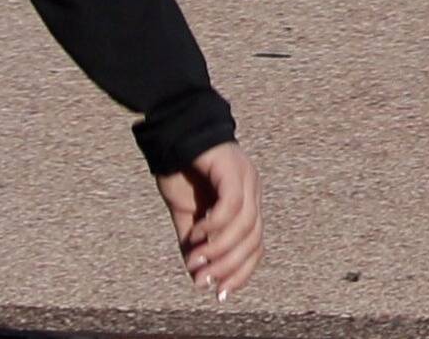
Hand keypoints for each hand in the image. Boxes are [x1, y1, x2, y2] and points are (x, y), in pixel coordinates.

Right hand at [158, 140, 259, 297]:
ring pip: (245, 225)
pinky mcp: (233, 168)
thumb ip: (194, 246)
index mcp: (246, 205)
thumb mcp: (187, 218)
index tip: (219, 294)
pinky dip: (215, 225)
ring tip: (195, 259)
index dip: (241, 273)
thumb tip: (198, 280)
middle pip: (253, 239)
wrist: (172, 133)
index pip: (256, 247)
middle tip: (203, 279)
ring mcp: (246, 178)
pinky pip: (232, 204)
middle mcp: (252, 192)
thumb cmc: (182, 173)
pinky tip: (196, 232)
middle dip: (228, 266)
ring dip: (219, 249)